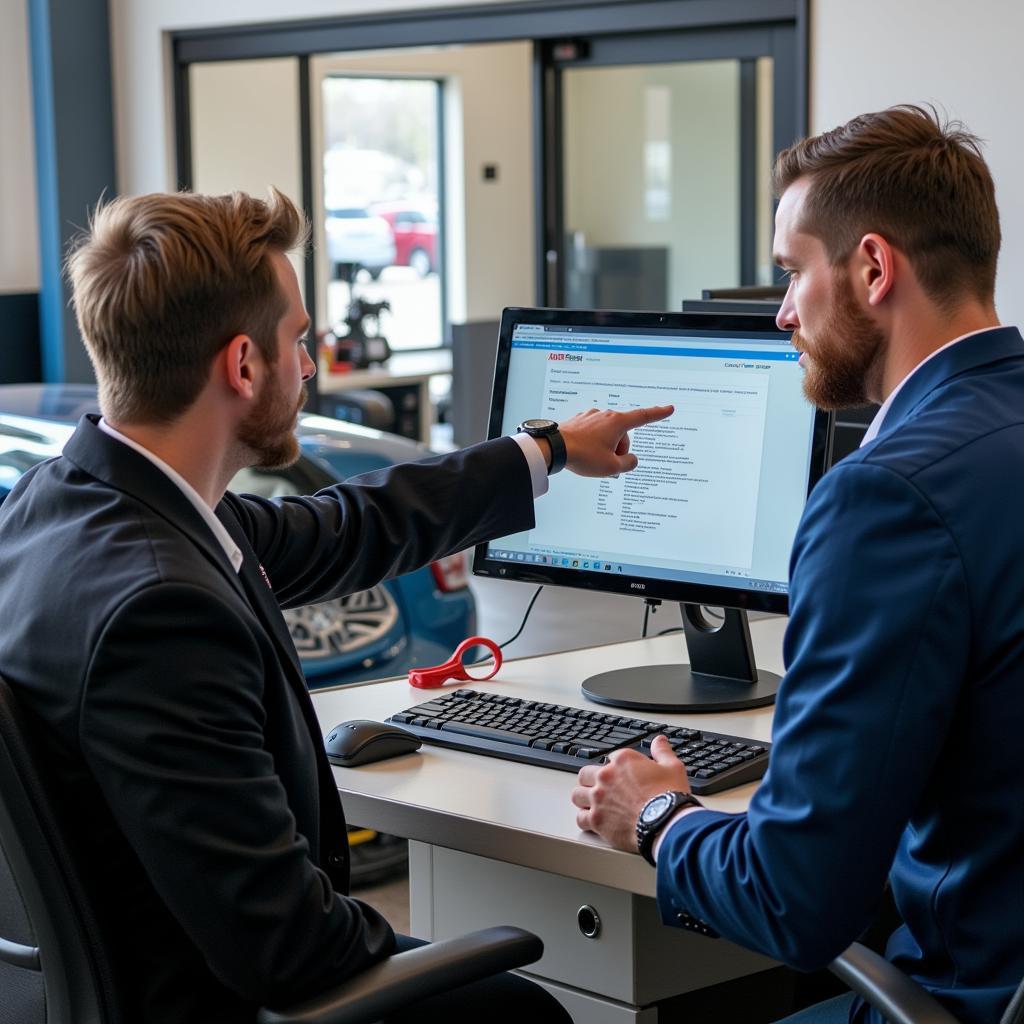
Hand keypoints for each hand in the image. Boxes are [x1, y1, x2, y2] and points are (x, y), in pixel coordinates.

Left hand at [559, 405, 673, 477]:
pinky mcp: (579, 421)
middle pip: (622, 434)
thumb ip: (628, 464)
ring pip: (607, 435)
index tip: (668, 409)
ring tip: (591, 459)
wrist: (554, 448)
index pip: (644, 417)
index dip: (658, 414)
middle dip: (619, 449)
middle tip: (607, 463)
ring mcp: (590, 416)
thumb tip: (631, 459)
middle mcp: (605, 415)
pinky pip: (593, 434)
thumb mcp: (611, 467)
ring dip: (605, 448)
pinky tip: (583, 453)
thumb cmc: (583, 456)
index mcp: (617, 423)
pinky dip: (592, 444)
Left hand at [571, 734, 689, 850]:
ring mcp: (598, 798)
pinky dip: (585, 820)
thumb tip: (660, 741)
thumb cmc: (669, 796)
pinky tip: (592, 821)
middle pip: (585, 774)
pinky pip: (580, 818)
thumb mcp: (672, 767)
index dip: (616, 767)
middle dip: (592, 780)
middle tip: (601, 788)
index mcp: (622, 760)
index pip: (611, 758)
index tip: (622, 776)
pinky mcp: (596, 820)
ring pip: (577, 795)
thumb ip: (662, 752)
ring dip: (584, 798)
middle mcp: (606, 776)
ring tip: (592, 803)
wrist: (666, 822)